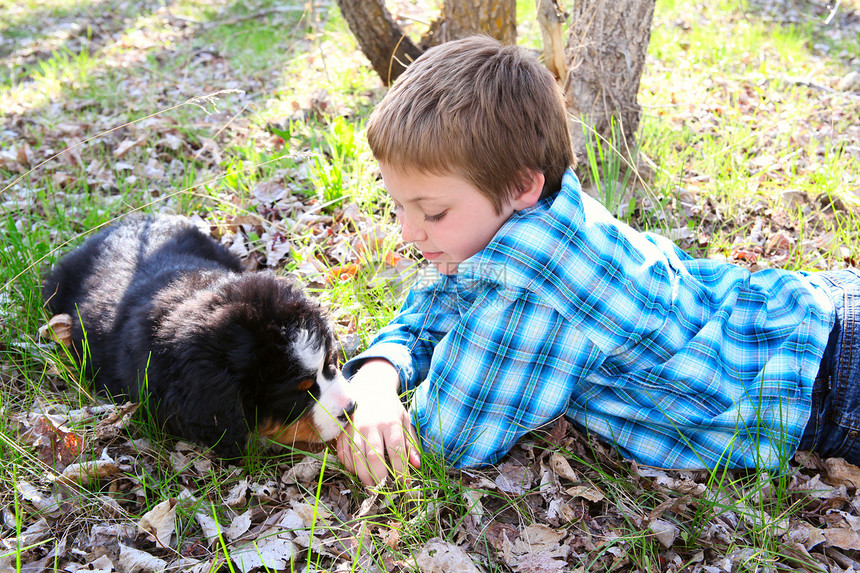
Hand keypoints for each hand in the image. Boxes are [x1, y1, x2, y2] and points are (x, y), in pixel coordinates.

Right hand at [336, 359, 420, 485]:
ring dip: (363, 476)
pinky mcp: (343, 431)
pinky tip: (357, 472)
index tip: (405, 484)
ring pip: (356, 458)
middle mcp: (371, 426)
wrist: (370, 387)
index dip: (400, 471)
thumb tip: (417, 465)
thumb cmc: (390, 407)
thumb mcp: (405, 420)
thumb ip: (410, 443)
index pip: (396, 451)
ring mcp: (354, 428)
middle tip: (383, 491)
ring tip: (371, 487)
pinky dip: (349, 466)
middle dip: (379, 478)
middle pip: (373, 457)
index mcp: (390, 422)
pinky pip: (343, 453)